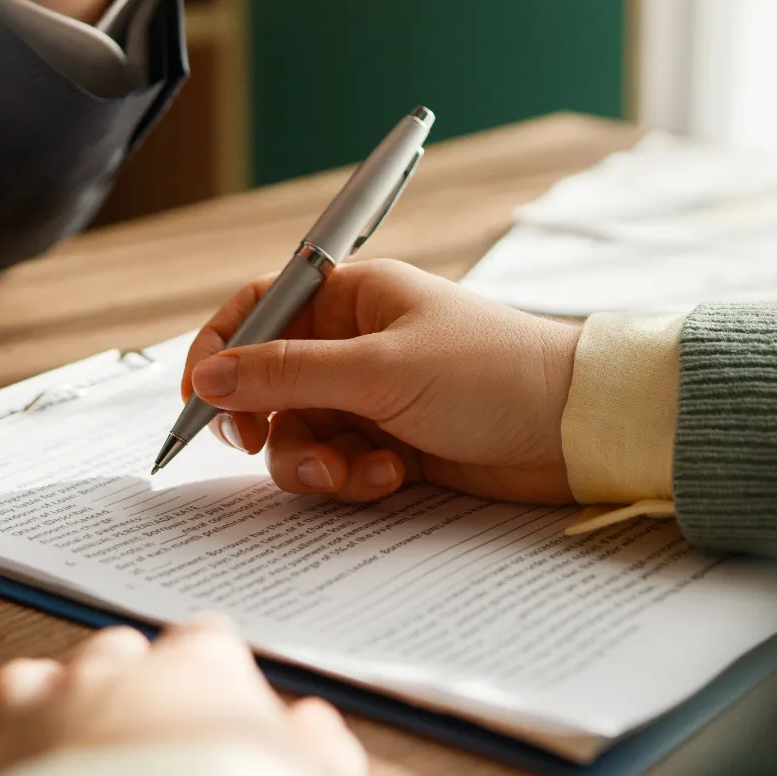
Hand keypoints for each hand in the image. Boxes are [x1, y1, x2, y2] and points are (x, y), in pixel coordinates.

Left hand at [0, 618, 366, 775]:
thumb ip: (322, 745)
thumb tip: (312, 724)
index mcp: (197, 666)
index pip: (208, 643)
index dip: (214, 681)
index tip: (219, 714)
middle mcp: (107, 671)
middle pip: (116, 653)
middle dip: (127, 686)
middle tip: (147, 744)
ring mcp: (30, 712)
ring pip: (32, 681)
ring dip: (48, 707)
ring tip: (68, 755)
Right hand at [182, 260, 579, 504]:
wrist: (578, 429)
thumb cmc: (493, 372)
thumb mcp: (382, 368)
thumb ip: (288, 374)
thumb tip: (209, 378)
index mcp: (350, 297)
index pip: (258, 309)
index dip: (219, 348)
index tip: (198, 397)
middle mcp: (353, 343)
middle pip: (267, 381)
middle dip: (265, 421)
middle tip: (262, 445)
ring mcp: (370, 396)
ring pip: (297, 432)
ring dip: (311, 460)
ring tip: (353, 474)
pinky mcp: (389, 444)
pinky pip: (337, 464)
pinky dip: (351, 478)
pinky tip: (389, 479)